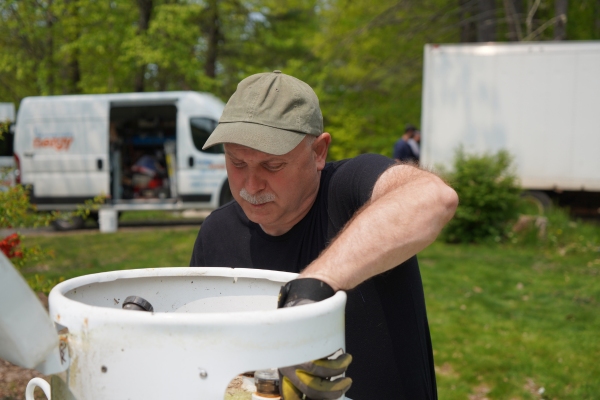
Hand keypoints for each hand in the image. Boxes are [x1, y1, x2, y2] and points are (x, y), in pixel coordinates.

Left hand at [277, 278, 352, 398]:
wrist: (305, 300)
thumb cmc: (304, 326)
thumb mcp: (301, 351)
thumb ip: (306, 371)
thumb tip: (320, 390)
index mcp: (285, 371)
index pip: (293, 397)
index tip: (327, 397)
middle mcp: (286, 366)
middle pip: (311, 391)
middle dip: (333, 393)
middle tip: (346, 384)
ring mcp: (293, 356)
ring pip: (318, 378)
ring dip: (339, 376)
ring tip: (347, 365)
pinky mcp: (303, 346)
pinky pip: (322, 364)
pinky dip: (339, 364)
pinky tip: (345, 357)